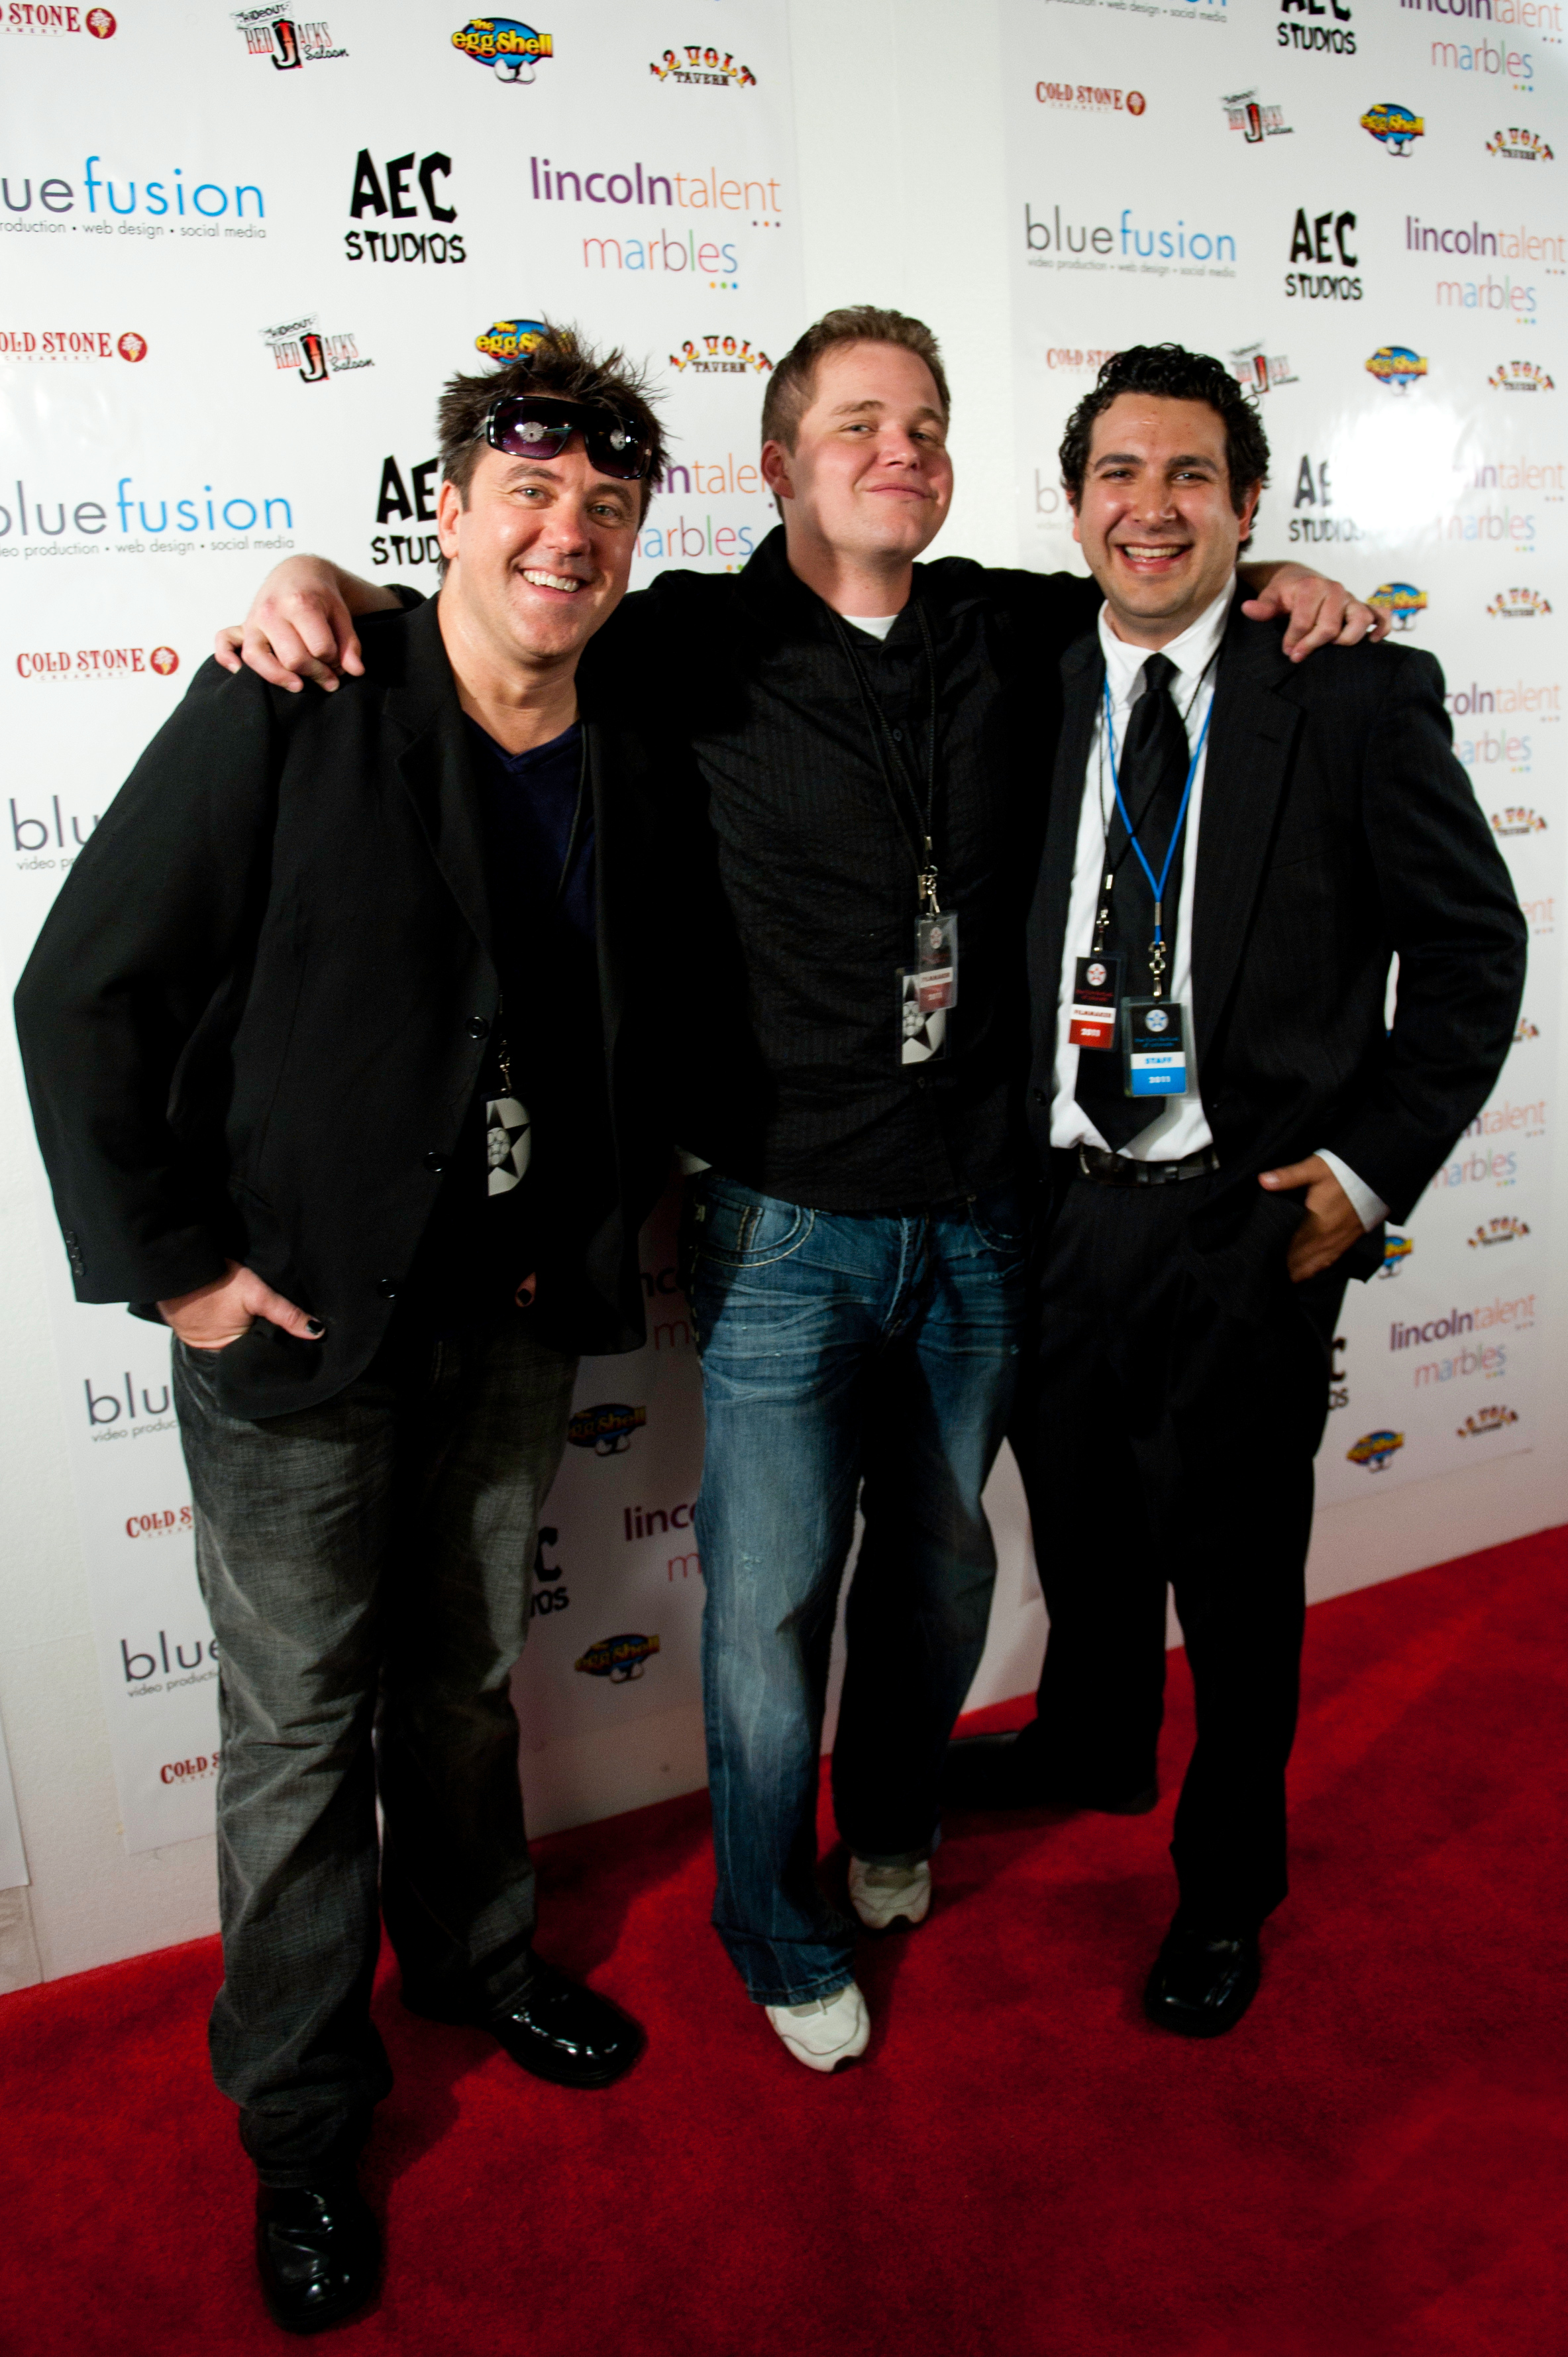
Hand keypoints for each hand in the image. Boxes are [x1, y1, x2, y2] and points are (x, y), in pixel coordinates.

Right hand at [159, 1260, 323, 1349]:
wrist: (178, 1268)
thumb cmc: (218, 1281)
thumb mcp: (258, 1295)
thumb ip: (286, 1314)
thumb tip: (317, 1332)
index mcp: (232, 1353)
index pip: (262, 1357)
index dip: (277, 1348)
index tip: (295, 1342)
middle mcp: (214, 1354)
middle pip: (247, 1351)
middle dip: (262, 1342)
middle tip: (281, 1330)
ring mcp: (200, 1343)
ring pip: (232, 1342)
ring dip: (243, 1334)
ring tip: (259, 1322)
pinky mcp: (191, 1330)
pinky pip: (215, 1333)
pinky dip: (226, 1327)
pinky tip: (236, 1317)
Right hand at [212, 557, 368, 693]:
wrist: (297, 572)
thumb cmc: (320, 596)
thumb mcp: (341, 615)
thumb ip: (350, 644)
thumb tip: (355, 672)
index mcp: (300, 603)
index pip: (320, 648)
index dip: (334, 661)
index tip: (339, 662)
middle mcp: (272, 610)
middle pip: (293, 658)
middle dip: (316, 673)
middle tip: (329, 677)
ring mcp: (253, 619)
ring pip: (258, 658)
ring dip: (282, 678)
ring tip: (300, 685)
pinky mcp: (242, 626)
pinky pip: (224, 643)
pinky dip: (227, 658)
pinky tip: (238, 671)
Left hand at [1241, 566, 1389, 661]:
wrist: (1299, 578)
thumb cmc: (1285, 592)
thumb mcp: (1270, 597)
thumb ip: (1262, 607)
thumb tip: (1248, 609)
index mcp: (1312, 587)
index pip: (1305, 621)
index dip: (1294, 640)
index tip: (1286, 651)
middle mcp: (1335, 590)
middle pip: (1330, 627)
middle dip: (1312, 645)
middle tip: (1297, 656)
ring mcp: (1351, 599)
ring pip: (1360, 621)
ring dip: (1346, 640)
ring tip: (1330, 648)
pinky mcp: (1363, 607)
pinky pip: (1381, 616)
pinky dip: (1381, 628)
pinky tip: (1372, 641)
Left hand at [1258, 1157, 1365, 1281]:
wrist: (1377, 1179)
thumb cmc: (1343, 1173)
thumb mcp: (1315, 1168)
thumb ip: (1289, 1176)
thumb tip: (1263, 1180)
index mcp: (1313, 1224)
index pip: (1287, 1248)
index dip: (1271, 1258)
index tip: (1256, 1264)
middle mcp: (1324, 1239)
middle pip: (1297, 1262)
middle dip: (1280, 1269)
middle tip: (1261, 1275)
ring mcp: (1336, 1243)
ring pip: (1311, 1266)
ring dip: (1294, 1273)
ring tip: (1277, 1280)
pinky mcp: (1346, 1243)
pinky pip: (1327, 1263)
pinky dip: (1312, 1271)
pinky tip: (1302, 1275)